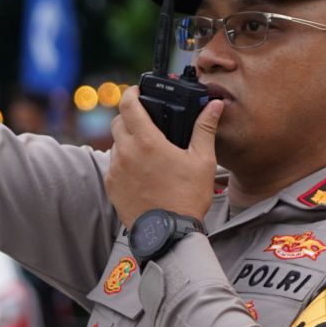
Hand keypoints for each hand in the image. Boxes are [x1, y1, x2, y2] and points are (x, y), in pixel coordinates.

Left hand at [104, 87, 223, 228]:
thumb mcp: (202, 161)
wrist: (169, 234)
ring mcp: (116, 170)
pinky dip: (124, 163)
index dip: (132, 93)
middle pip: (118, 122)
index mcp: (147, 141)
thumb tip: (214, 106)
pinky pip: (114, 166)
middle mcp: (126, 152)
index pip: (128, 104)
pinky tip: (142, 172)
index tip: (137, 92)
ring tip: (148, 152)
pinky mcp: (112, 187)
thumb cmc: (187, 198)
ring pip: (116, 145)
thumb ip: (204, 129)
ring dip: (127, 142)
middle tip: (146, 123)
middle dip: (130, 118)